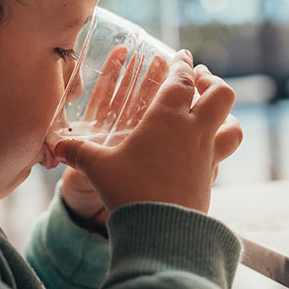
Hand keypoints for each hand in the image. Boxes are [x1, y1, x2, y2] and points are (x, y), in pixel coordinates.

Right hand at [56, 50, 241, 213]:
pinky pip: (223, 154)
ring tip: (212, 114)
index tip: (181, 56)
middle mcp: (194, 132)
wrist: (161, 231)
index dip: (182, 64)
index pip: (182, 80)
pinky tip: (201, 151)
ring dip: (226, 115)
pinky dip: (218, 145)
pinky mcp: (211, 178)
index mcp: (168, 118)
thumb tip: (55, 147)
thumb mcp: (97, 167)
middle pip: (221, 94)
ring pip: (234, 125)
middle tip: (199, 81)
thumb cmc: (129, 190)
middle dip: (212, 82)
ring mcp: (207, 156)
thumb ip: (77, 153)